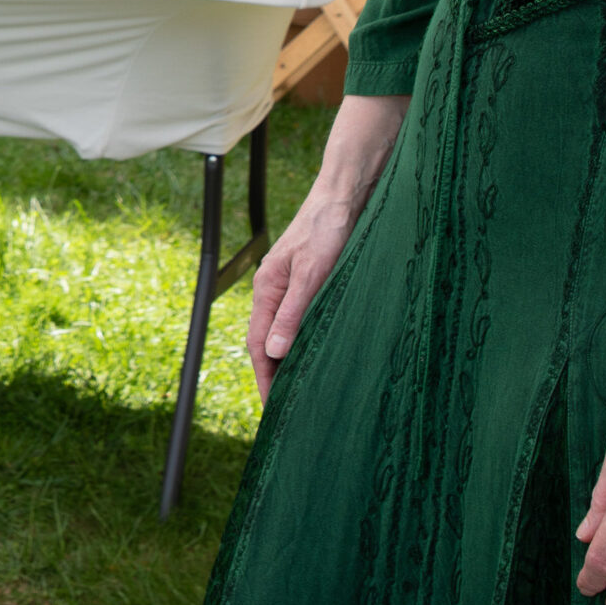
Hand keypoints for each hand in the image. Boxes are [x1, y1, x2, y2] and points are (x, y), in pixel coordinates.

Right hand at [245, 94, 405, 396]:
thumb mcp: (312, 273)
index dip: (266, 380)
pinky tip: (326, 357)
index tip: (275, 412)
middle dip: (277, 377)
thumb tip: (273, 353)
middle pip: (270, 343)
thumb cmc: (328, 227)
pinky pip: (308, 322)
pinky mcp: (317, 283)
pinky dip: (311, 344)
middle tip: (292, 413)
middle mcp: (277, 291)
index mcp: (267, 289)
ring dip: (295, 362)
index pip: (257, 346)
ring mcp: (296, 287)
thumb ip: (293, 313)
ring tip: (308, 394)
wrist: (348, 191)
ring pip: (289, 334)